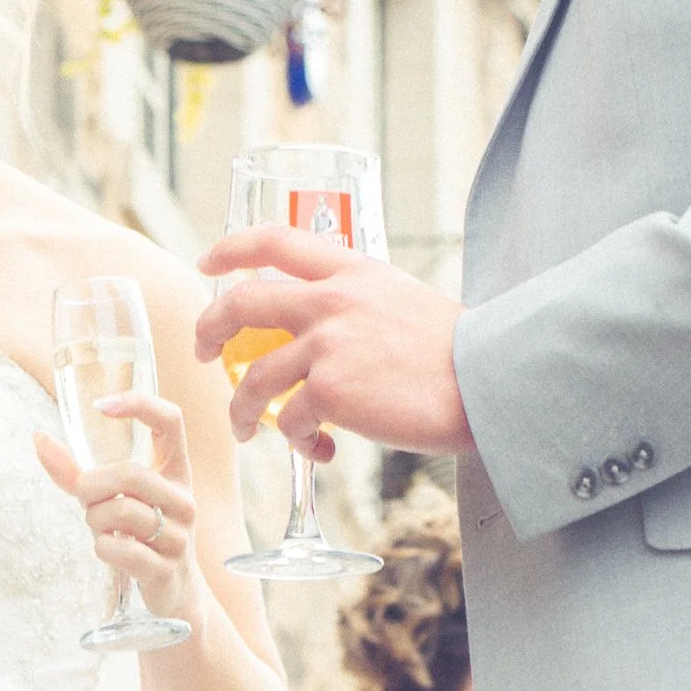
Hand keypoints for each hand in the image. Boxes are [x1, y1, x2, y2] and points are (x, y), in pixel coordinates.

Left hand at [34, 392, 200, 625]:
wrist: (174, 594)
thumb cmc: (139, 537)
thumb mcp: (113, 500)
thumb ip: (77, 474)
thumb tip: (38, 438)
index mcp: (175, 472)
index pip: (171, 421)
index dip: (139, 405)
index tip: (101, 407)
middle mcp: (183, 499)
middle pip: (129, 473)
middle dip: (91, 486)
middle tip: (85, 500)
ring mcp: (179, 535)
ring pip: (120, 512)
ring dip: (95, 520)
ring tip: (103, 529)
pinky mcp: (166, 569)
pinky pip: (119, 549)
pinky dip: (102, 549)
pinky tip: (111, 552)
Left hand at [195, 231, 472, 457]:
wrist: (489, 381)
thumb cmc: (455, 352)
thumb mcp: (401, 300)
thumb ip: (356, 306)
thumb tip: (321, 334)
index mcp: (350, 272)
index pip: (277, 240)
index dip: (232, 247)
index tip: (208, 260)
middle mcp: (332, 301)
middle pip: (241, 304)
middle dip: (208, 329)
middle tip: (202, 352)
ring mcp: (328, 345)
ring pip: (253, 378)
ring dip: (242, 409)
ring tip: (248, 429)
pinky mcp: (332, 391)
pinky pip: (292, 422)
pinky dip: (300, 442)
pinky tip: (321, 450)